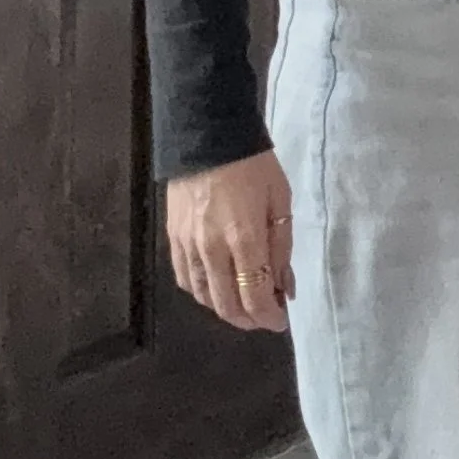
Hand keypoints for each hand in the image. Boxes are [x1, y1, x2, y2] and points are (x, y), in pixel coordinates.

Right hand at [167, 149, 294, 332]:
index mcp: (245, 239)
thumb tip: (285, 287)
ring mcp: (188, 246)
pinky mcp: (173, 239)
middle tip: (266, 315)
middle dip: (249, 319)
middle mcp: (212, 250)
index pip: (255, 297)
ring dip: (226, 309)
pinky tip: (217, 287)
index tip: (281, 320)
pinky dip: (203, 293)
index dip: (269, 317)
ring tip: (245, 303)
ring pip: (204, 298)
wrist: (207, 137)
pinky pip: (185, 280)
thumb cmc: (254, 167)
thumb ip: (281, 248)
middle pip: (227, 305)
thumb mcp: (280, 202)